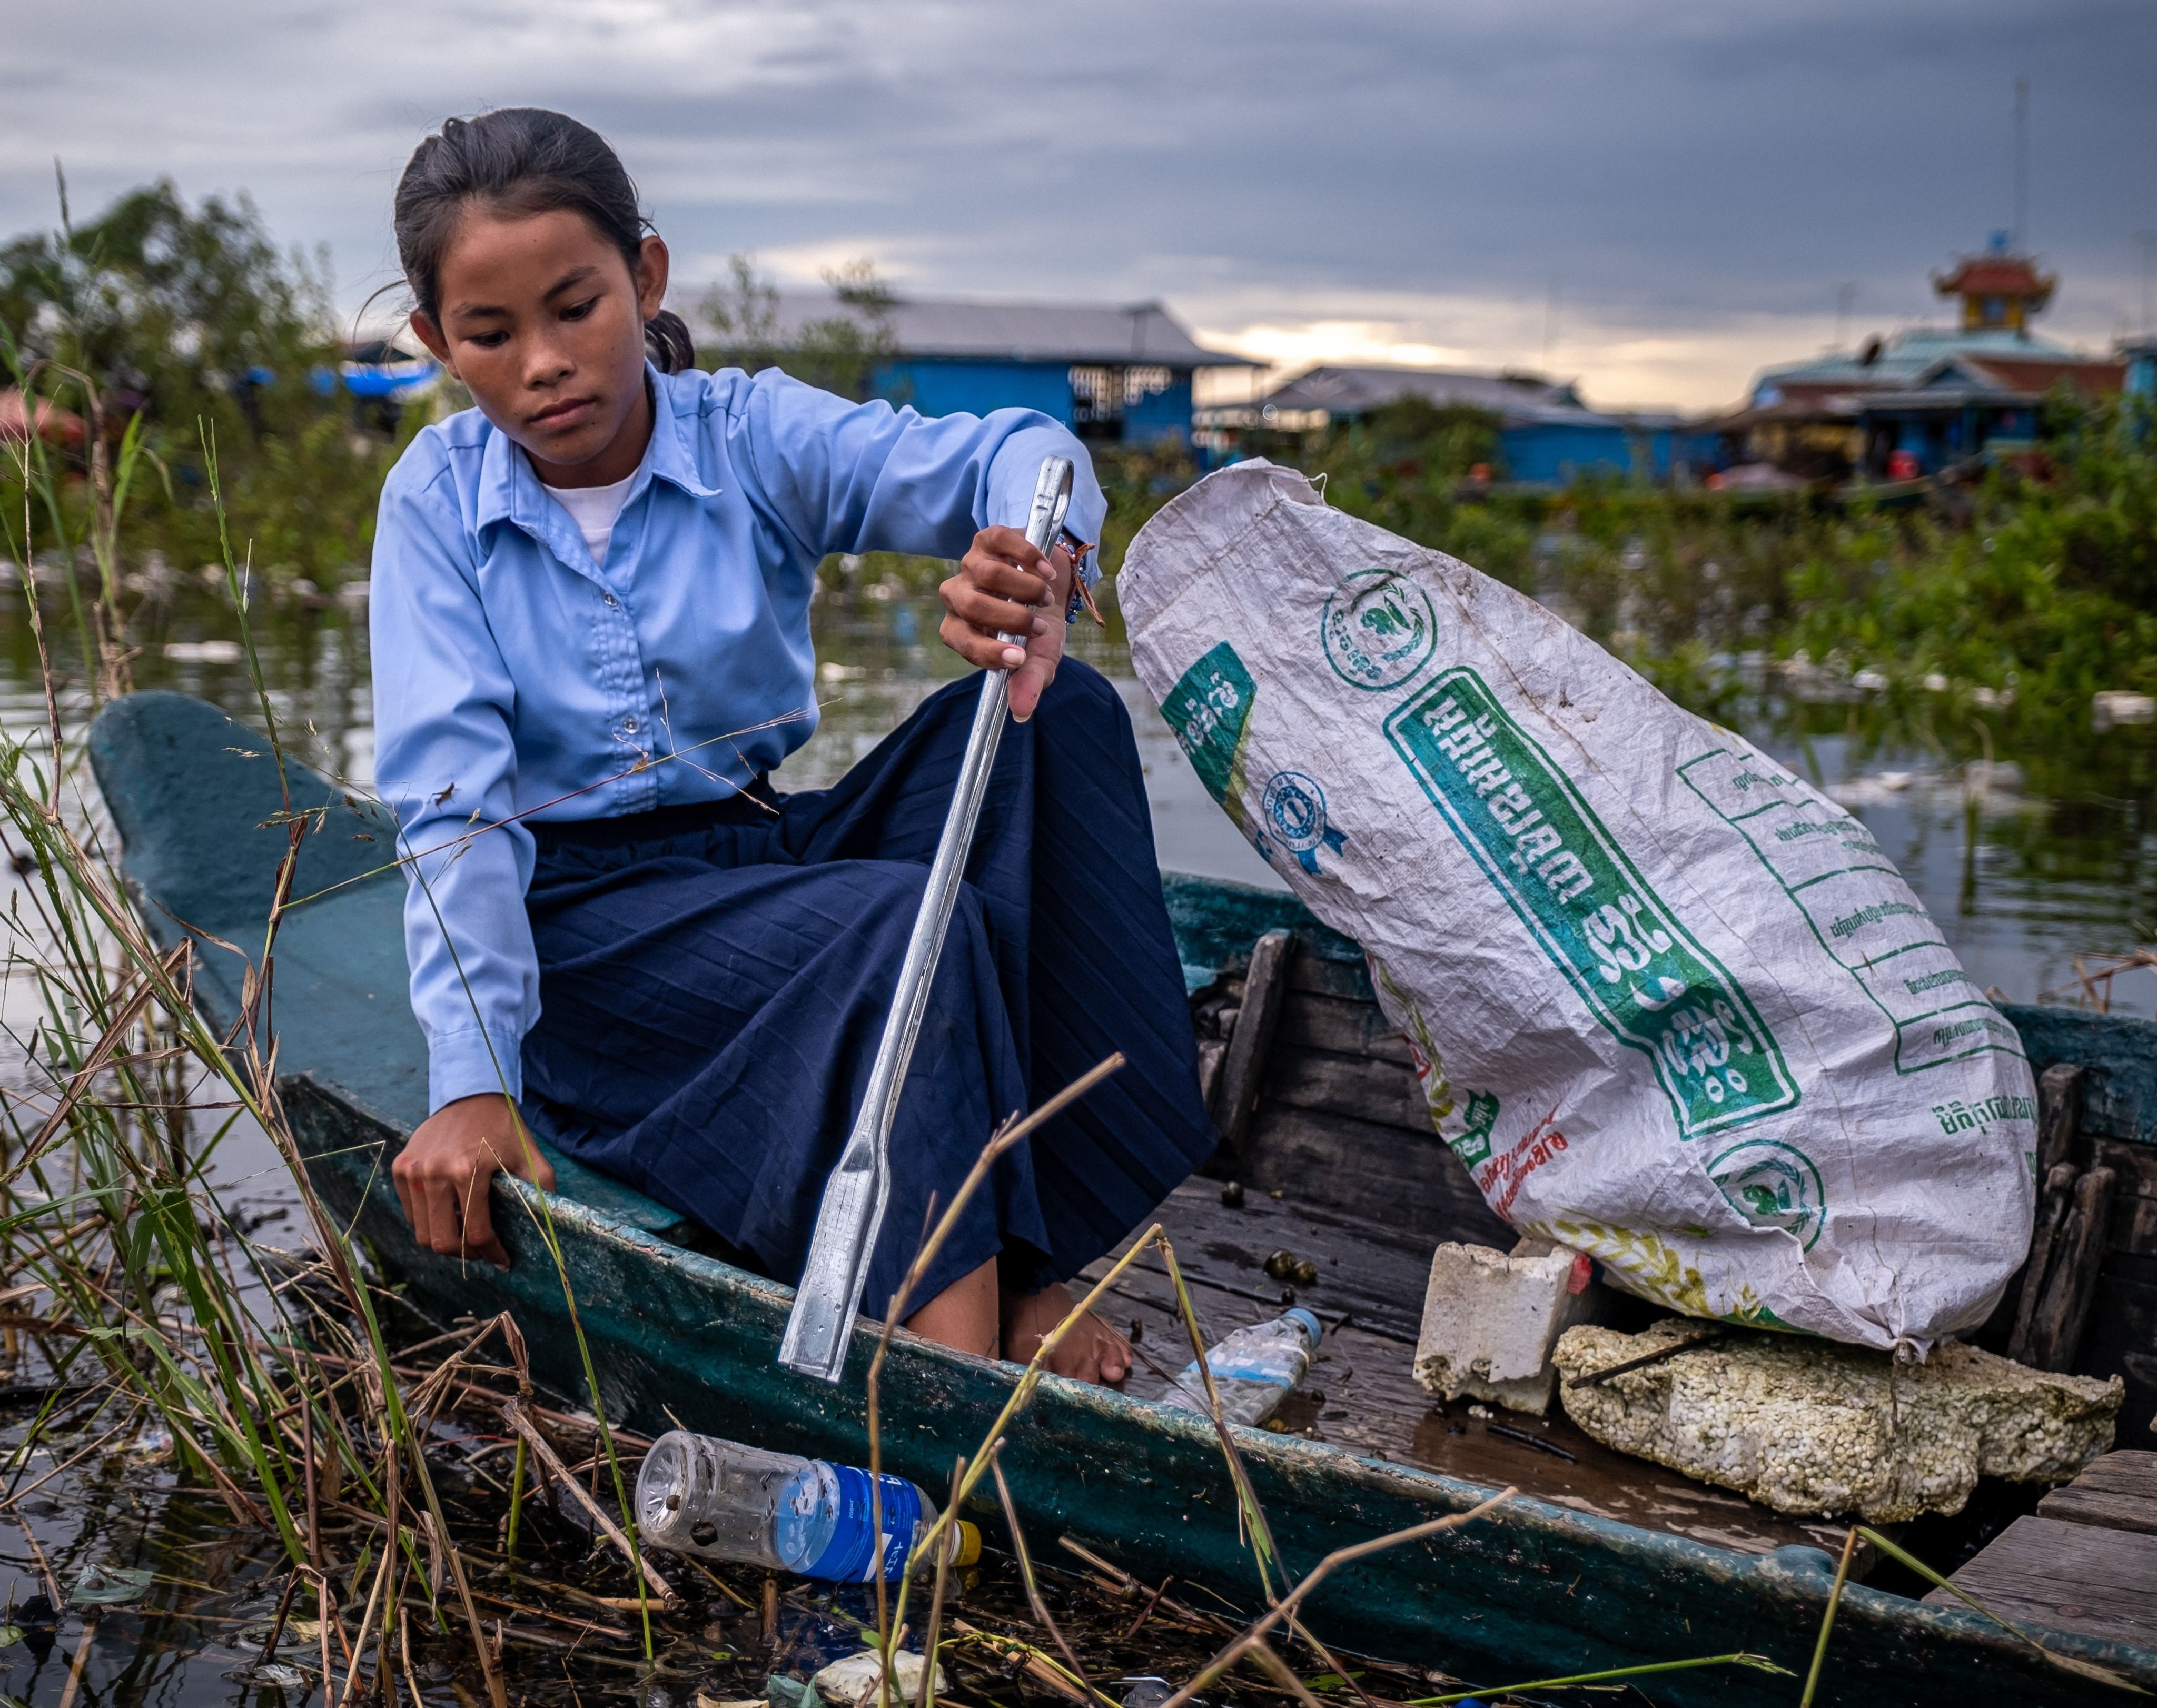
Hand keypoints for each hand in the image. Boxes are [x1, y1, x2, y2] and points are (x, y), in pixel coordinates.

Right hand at [391, 1093, 556, 1267]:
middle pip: (442, 1241)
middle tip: (482, 1251)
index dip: (492, 1253)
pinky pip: (411, 1212)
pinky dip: (429, 1221)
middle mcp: (435, 1171)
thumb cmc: (504, 1129)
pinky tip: (450, 1213)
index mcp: (468, 1170)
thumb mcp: (530, 1158)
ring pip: (422, 1232)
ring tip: (466, 1233)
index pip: (477, 1233)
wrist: (471, 1094)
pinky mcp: (400, 1167)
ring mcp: (413, 1170)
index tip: (502, 1260)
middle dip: (466, 1255)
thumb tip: (549, 1234)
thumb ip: (542, 1194)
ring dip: (446, 1240)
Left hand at [939, 526, 1073, 721]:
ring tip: (1046, 599)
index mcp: (963, 629)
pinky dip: (1027, 557)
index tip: (1021, 657)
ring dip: (1025, 589)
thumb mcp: (1039, 656)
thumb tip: (1021, 713)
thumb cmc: (1039, 623)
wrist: (1052, 580)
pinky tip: (1046, 571)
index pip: (962, 640)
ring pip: (987, 574)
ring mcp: (970, 565)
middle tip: (1040, 627)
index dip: (988, 651)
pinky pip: (1001, 542)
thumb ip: (1028, 681)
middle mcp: (958, 596)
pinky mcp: (988, 538)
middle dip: (1012, 619)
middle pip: (971, 605)